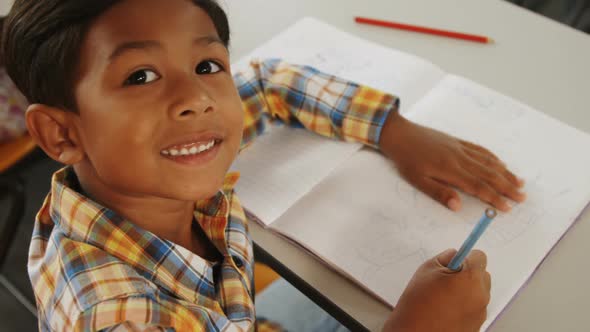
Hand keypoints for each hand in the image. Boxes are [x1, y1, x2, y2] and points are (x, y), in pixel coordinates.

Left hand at [379, 112, 525, 211]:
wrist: (400, 133)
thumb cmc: (406, 159)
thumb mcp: (417, 180)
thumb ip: (439, 193)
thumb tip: (457, 207)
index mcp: (450, 170)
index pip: (478, 187)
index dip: (494, 198)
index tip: (508, 207)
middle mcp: (460, 158)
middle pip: (489, 175)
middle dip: (507, 187)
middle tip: (522, 198)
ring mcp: (460, 148)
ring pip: (488, 162)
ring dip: (505, 173)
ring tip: (520, 183)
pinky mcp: (457, 142)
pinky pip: (480, 150)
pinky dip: (494, 158)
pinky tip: (501, 164)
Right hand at [382, 249, 490, 331]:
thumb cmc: (418, 303)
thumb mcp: (426, 270)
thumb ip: (444, 258)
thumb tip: (455, 256)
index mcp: (470, 279)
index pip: (480, 257)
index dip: (466, 257)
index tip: (455, 262)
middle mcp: (481, 296)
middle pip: (482, 275)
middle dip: (467, 274)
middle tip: (446, 280)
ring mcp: (481, 313)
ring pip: (479, 292)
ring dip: (467, 290)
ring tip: (444, 297)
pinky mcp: (477, 325)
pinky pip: (475, 308)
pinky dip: (464, 305)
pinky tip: (446, 310)